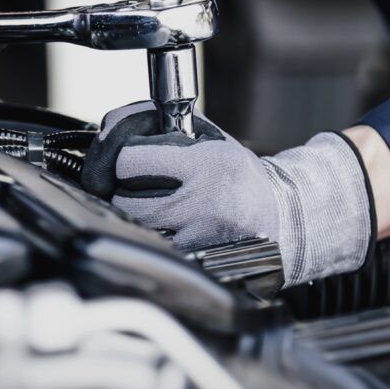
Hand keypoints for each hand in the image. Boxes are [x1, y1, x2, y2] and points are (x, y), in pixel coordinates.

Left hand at [81, 101, 374, 287]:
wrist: (281, 219)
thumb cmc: (236, 175)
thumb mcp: (207, 138)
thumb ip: (159, 126)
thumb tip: (108, 125)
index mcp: (206, 163)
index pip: (128, 159)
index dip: (119, 157)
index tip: (128, 160)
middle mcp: (202, 202)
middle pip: (122, 198)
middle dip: (121, 190)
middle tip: (136, 185)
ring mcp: (198, 238)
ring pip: (133, 227)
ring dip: (132, 216)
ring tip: (154, 206)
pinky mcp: (196, 263)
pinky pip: (151, 249)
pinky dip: (149, 239)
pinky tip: (165, 229)